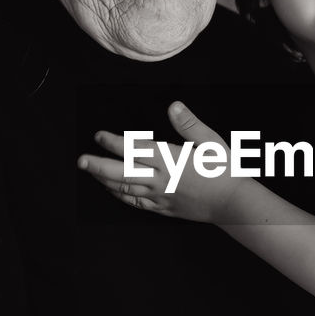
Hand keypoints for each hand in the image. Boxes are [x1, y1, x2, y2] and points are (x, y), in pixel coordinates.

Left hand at [77, 102, 236, 222]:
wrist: (233, 203)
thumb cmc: (224, 171)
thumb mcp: (210, 142)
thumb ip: (189, 125)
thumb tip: (173, 107)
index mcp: (171, 159)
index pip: (136, 149)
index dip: (114, 143)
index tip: (99, 136)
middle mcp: (161, 179)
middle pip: (123, 172)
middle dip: (99, 165)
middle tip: (81, 160)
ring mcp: (161, 196)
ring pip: (126, 189)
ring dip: (105, 180)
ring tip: (90, 172)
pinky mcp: (164, 208)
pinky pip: (136, 203)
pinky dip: (120, 196)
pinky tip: (112, 191)